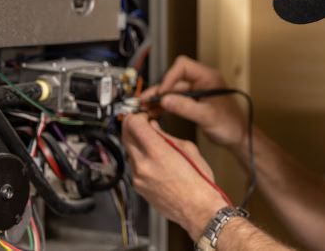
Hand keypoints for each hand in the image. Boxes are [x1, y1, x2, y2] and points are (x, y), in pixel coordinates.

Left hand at [121, 113, 226, 239]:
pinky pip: (133, 166)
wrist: (198, 208)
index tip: (143, 115)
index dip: (138, 115)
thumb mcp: (188, 149)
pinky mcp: (138, 187)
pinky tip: (153, 158)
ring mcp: (138, 178)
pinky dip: (139, 157)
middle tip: (142, 122)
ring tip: (150, 140)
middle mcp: (143, 165)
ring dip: (136, 142)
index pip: (134, 124)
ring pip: (128, 151)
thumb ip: (167, 136)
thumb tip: (155, 128)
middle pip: (125, 136)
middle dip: (132, 125)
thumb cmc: (199, 182)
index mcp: (157, 152)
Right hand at [141, 56, 247, 149]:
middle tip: (144, 102)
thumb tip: (165, 100)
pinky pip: (175, 100)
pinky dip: (164, 106)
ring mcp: (196, 92)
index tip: (162, 93)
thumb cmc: (231, 125)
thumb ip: (186, 107)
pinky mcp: (193, 102)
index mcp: (208, 77)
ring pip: (172, 91)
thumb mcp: (207, 116)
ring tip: (144, 109)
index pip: (183, 66)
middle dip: (159, 91)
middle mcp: (201, 82)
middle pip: (174, 79)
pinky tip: (154, 113)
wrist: (239, 137)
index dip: (169, 78)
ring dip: (159, 100)